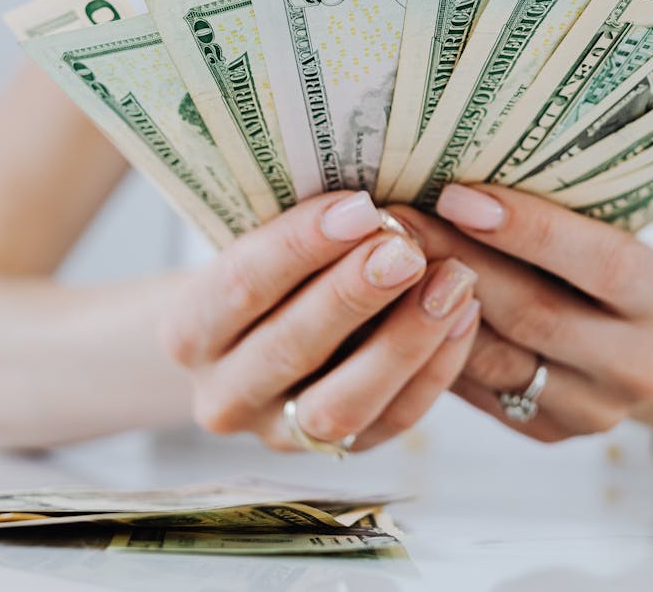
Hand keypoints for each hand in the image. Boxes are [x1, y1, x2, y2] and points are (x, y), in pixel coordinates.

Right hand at [161, 191, 480, 451]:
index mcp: (189, 330)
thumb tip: (372, 198)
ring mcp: (278, 434)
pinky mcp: (338, 453)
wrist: (256, 342)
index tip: (361, 206)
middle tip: (408, 247)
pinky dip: (434, 370)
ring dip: (404, 339)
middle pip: (290, 346)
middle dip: (354, 293)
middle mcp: (223, 394)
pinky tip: (463, 317)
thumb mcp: (260, 242)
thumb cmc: (271, 273)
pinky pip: (391, 420)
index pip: (241, 285)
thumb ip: (302, 230)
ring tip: (453, 281)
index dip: (301, 245)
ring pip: (341, 403)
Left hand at [389, 185, 652, 443]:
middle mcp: (636, 363)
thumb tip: (453, 182)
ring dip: (431, 309)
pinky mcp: (548, 432)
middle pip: (535, 314)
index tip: (455, 195)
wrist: (636, 347)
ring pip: (495, 360)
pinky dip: (434, 347)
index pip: (600, 262)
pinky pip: (478, 390)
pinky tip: (394, 310)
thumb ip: (550, 216)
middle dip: (458, 263)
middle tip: (395, 222)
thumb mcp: (602, 234)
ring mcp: (592, 409)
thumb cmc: (601, 269)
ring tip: (379, 263)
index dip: (527, 229)